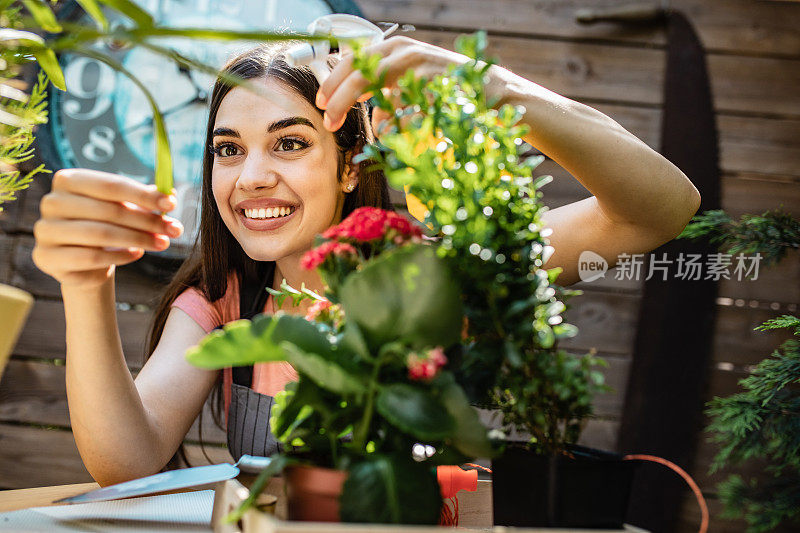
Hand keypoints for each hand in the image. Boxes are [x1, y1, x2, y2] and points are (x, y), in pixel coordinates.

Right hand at [32, 169, 183, 288]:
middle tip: (174, 230)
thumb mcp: (126, 207)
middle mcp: (52, 202)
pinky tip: (137, 254)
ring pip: (100, 235)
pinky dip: (119, 256)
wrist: (84, 260)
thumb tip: (171, 193)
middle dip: (147, 221)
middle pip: (108, 211)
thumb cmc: (108, 225)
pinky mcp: (46, 257)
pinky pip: (90, 257)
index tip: (172, 204)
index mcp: (68, 180)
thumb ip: (145, 199)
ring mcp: (45, 231)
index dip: (144, 195)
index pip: (111, 185)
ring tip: (162, 243)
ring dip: (138, 239)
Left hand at [315, 36, 472, 132]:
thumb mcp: (411, 85)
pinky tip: (401, 134)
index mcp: (396, 49)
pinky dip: (400, 124)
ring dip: (365, 112)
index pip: (354, 61)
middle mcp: (406, 52)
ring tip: (360, 129)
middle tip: (329, 120)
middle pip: (361, 72)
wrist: (493, 92)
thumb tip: (367, 111)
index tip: (321, 102)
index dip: (334, 82)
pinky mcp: (435, 85)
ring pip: (380, 88)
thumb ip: (387, 93)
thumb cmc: (450, 91)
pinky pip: (407, 109)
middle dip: (340, 98)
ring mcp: (421, 66)